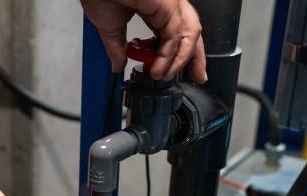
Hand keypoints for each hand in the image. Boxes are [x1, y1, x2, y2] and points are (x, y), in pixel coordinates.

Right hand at [81, 0, 206, 82]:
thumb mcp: (110, 28)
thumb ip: (117, 49)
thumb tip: (118, 65)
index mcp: (156, 7)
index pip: (178, 33)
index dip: (180, 53)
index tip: (174, 69)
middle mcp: (167, 4)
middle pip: (192, 33)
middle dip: (195, 57)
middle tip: (197, 77)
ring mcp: (169, 3)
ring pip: (189, 35)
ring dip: (180, 60)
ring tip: (164, 76)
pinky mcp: (167, 4)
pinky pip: (174, 36)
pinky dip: (167, 56)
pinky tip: (157, 68)